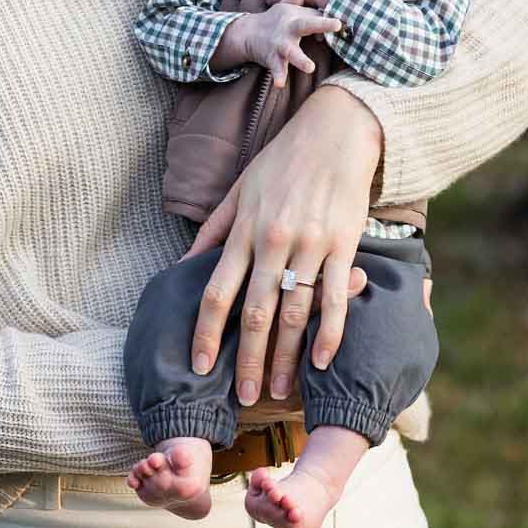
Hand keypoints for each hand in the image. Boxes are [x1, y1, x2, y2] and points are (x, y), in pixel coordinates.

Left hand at [181, 84, 382, 406]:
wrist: (336, 130)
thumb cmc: (283, 160)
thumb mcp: (239, 189)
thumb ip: (213, 231)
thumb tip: (183, 264)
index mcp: (243, 229)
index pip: (216, 291)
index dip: (205, 332)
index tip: (198, 366)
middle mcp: (273, 240)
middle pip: (254, 312)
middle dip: (245, 359)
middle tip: (242, 397)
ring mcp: (310, 243)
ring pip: (294, 312)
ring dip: (285, 357)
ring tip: (278, 390)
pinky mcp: (343, 244)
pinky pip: (335, 298)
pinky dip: (329, 335)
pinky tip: (322, 363)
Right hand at [242, 0, 341, 88]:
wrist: (249, 32)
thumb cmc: (276, 20)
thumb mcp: (286, 6)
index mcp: (296, 18)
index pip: (315, 17)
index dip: (328, 18)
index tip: (342, 20)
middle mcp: (288, 30)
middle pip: (304, 26)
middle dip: (320, 25)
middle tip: (336, 25)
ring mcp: (279, 44)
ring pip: (291, 52)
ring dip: (300, 60)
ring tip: (310, 67)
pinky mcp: (272, 58)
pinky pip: (276, 68)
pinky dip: (278, 76)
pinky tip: (280, 85)